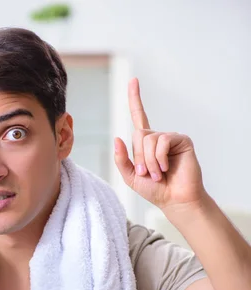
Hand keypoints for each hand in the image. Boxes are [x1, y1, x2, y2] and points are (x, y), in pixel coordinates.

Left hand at [114, 78, 206, 211]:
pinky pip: (162, 141)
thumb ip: (121, 159)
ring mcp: (170, 138)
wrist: (174, 200)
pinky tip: (167, 168)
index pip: (138, 116)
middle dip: (140, 158)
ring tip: (159, 174)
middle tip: (148, 174)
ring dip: (150, 161)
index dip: (135, 98)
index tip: (133, 80)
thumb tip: (117, 138)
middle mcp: (157, 137)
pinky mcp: (182, 140)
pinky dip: (160, 158)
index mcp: (144, 143)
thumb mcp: (131, 176)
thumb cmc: (154, 190)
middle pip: (138, 136)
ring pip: (149, 139)